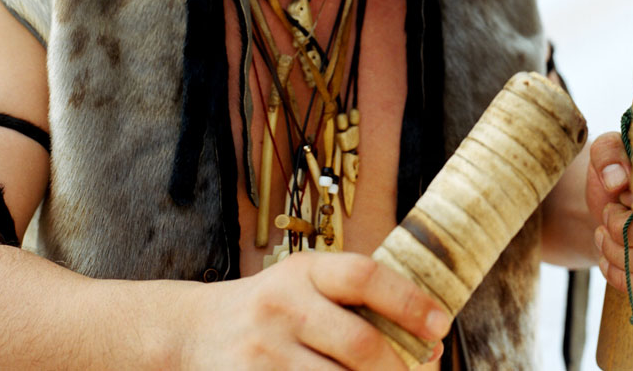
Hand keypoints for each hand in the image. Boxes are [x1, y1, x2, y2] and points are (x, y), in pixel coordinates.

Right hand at [173, 251, 449, 369]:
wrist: (192, 331)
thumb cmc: (267, 311)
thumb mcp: (302, 285)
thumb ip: (354, 300)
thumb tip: (427, 343)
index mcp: (301, 271)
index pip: (363, 276)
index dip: (409, 301)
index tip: (440, 326)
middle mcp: (281, 306)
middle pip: (360, 344)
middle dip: (399, 370)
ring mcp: (264, 351)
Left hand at [586, 131, 632, 297]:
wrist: (612, 198)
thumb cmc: (616, 171)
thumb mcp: (608, 151)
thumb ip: (608, 155)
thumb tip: (618, 182)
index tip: (619, 201)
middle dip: (620, 233)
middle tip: (606, 217)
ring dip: (617, 254)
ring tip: (601, 235)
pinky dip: (623, 278)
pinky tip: (604, 262)